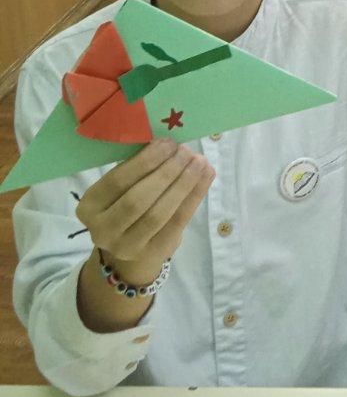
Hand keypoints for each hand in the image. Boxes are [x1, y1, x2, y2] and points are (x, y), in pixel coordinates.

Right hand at [78, 140, 213, 282]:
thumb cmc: (125, 206)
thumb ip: (137, 169)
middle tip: (185, 151)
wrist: (129, 254)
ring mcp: (128, 246)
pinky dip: (195, 195)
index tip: (167, 143)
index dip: (144, 161)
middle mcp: (103, 230)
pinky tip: (206, 175)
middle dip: (166, 172)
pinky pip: (178, 221)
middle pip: (138, 199)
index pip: (117, 181)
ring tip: (200, 161)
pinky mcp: (154, 252)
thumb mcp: (120, 190)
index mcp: (90, 207)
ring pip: (159, 212)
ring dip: (184, 183)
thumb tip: (168, 143)